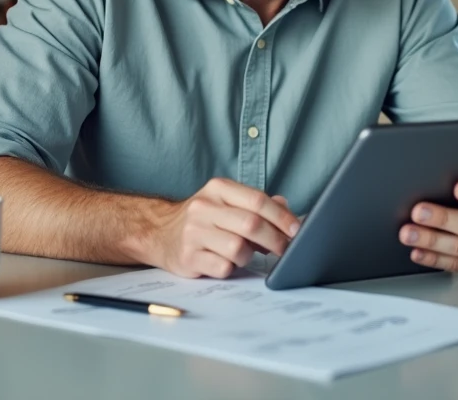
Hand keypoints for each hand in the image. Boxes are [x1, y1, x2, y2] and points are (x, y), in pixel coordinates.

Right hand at [151, 178, 300, 278]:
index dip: (281, 217)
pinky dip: (231, 268)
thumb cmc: (204, 219)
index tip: (297, 230)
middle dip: (275, 240)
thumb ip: (258, 205)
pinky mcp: (187, 258)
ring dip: (248, 256)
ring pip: (238, 249)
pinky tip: (226, 262)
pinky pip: (222, 268)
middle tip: (285, 250)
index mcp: (218, 189)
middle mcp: (204, 207)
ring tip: (244, 254)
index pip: (257, 200)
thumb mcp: (228, 203)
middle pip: (251, 224)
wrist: (160, 233)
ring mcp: (193, 233)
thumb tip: (289, 212)